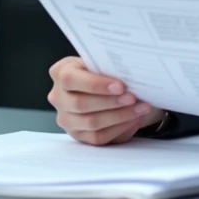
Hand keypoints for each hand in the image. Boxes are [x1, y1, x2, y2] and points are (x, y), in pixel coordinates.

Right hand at [47, 56, 163, 144]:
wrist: (105, 86)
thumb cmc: (104, 70)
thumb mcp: (102, 62)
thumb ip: (108, 68)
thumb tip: (129, 76)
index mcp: (60, 72)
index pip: (70, 79)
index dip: (95, 84)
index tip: (120, 86)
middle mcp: (58, 97)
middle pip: (80, 104)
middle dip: (111, 102)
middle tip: (133, 98)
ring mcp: (65, 118)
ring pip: (91, 123)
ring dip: (119, 116)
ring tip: (140, 108)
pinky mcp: (78, 135)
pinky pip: (98, 137)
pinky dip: (119, 128)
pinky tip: (134, 119)